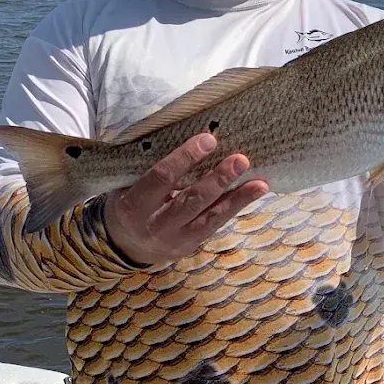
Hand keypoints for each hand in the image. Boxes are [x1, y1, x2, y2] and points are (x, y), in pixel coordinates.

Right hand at [103, 133, 268, 267]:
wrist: (124, 245)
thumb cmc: (129, 202)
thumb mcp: (128, 185)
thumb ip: (152, 168)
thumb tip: (190, 137)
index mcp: (134, 204)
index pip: (161, 177)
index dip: (185, 158)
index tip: (208, 139)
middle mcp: (155, 225)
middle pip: (191, 200)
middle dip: (218, 180)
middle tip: (240, 160)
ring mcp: (175, 239)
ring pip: (210, 218)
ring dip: (237, 199)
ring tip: (259, 183)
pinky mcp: (190, 246)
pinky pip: (215, 225)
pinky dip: (235, 207)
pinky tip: (253, 193)